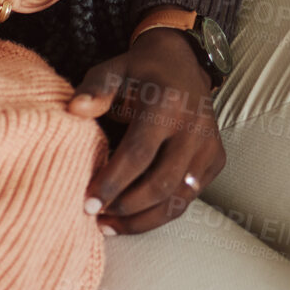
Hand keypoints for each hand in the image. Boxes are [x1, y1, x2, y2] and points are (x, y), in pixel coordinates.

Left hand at [67, 27, 224, 234]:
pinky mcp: (215, 161)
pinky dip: (159, 214)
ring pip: (178, 199)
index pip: (139, 153)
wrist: (184, 63)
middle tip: (94, 216)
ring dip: (142, 219)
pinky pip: (188, 198)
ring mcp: (209, 147)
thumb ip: (95, 89)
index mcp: (168, 105)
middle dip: (126, 207)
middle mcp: (195, 129)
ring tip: (108, 225)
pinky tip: (131, 218)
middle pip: (161, 183)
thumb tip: (74, 110)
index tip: (87, 202)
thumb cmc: (140, 71)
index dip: (112, 181)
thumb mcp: (114, 69)